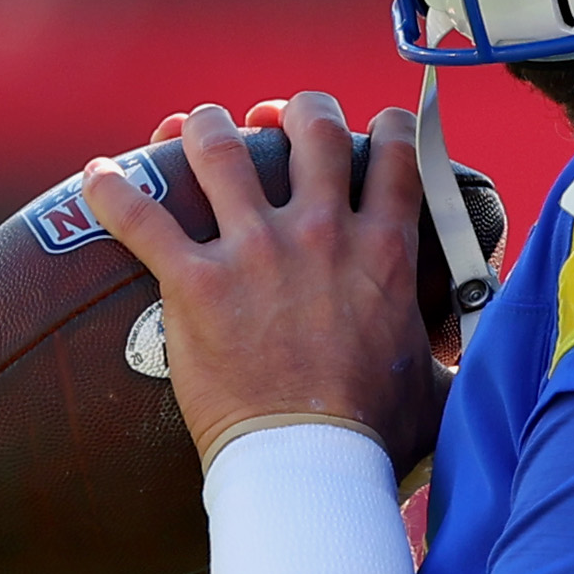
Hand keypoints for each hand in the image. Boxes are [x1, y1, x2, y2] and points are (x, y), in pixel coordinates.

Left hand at [82, 92, 444, 473]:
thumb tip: (478, 373)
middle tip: (273, 118)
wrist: (309, 463)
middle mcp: (322, 232)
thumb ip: (453, 361)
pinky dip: (113, 192)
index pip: (397, 154)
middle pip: (311, 128)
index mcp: (384, 250)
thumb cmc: (373, 435)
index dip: (385, 127)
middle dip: (293, 110)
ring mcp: (255, 251)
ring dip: (204, 128)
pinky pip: (142, 218)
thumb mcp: (437, 386)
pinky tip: (96, 177)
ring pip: (222, 150)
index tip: (370, 128)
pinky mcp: (195, 282)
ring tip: (190, 126)